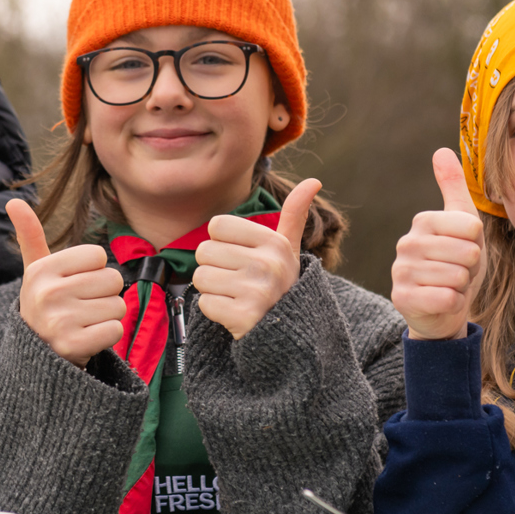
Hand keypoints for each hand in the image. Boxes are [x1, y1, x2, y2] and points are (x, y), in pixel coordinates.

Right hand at [10, 197, 124, 367]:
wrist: (35, 355)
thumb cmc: (45, 304)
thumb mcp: (35, 270)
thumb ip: (30, 236)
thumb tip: (13, 200)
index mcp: (42, 270)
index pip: (98, 256)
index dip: (94, 271)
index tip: (75, 284)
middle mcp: (48, 293)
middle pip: (113, 279)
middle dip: (104, 294)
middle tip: (82, 306)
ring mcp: (60, 321)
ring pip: (118, 305)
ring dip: (107, 316)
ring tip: (85, 322)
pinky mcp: (74, 346)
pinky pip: (116, 330)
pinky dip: (108, 336)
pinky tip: (88, 338)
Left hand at [192, 178, 319, 339]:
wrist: (290, 333)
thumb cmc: (280, 284)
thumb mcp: (289, 249)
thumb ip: (295, 214)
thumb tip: (314, 180)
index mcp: (274, 243)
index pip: (217, 225)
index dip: (221, 242)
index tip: (240, 257)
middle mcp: (267, 264)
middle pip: (204, 251)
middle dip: (214, 267)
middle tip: (237, 281)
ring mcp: (257, 291)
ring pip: (200, 277)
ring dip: (212, 289)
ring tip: (235, 296)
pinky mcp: (243, 317)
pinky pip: (204, 303)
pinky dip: (214, 311)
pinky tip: (234, 312)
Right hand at [391, 149, 484, 339]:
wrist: (441, 309)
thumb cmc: (456, 263)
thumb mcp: (463, 225)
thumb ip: (453, 187)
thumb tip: (441, 150)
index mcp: (423, 221)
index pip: (472, 227)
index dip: (477, 244)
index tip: (464, 251)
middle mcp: (407, 243)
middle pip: (468, 253)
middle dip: (471, 268)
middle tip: (458, 271)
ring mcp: (401, 271)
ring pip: (458, 277)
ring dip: (462, 287)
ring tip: (450, 286)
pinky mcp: (401, 297)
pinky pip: (447, 298)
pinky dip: (454, 303)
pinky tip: (443, 301)